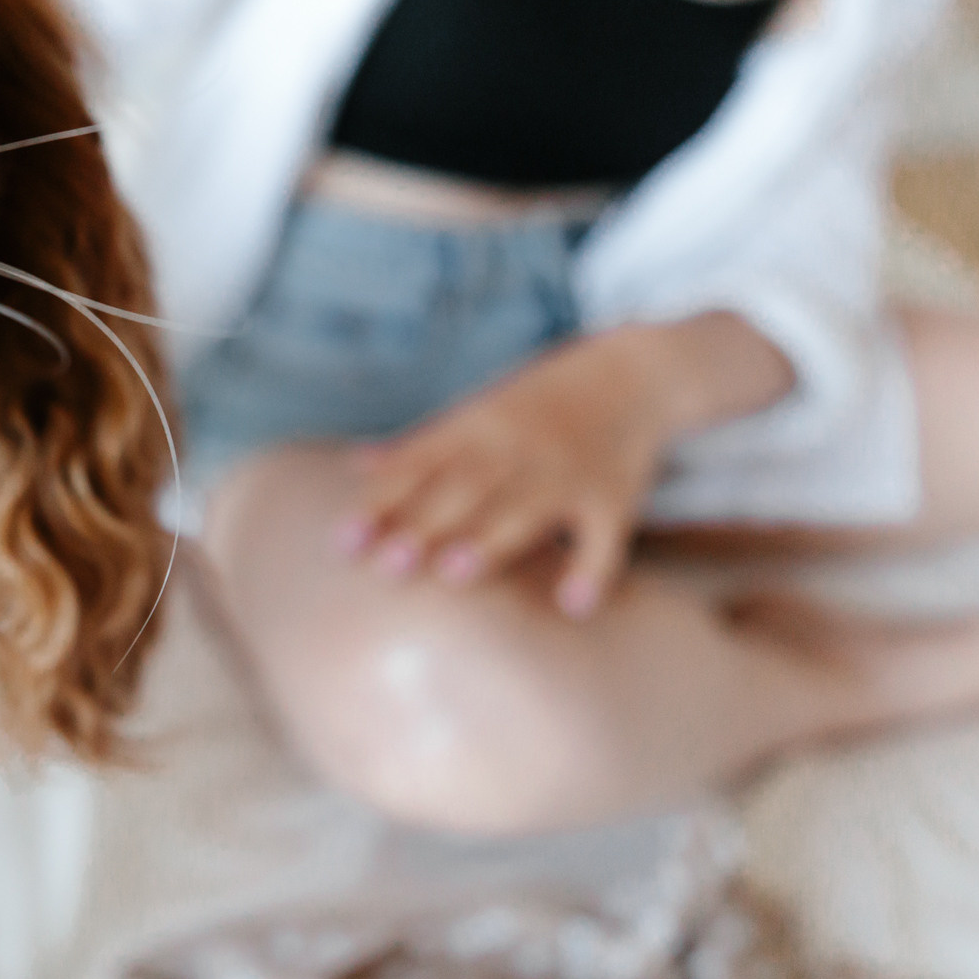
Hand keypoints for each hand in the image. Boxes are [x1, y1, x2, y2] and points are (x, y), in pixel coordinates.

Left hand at [338, 329, 670, 616]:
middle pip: (465, 490)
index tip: (344, 541)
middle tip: (386, 566)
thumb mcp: (478, 410)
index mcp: (477, 428)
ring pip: (526, 509)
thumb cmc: (541, 402)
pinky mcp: (614, 498)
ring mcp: (567, 474)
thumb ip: (420, 445)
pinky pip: (605, 538)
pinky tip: (572, 607)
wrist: (634, 372)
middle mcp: (517, 449)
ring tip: (456, 573)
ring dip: (492, 539)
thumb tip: (355, 465)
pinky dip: (592, 570)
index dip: (382, 504)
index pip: (420, 468)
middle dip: (424, 526)